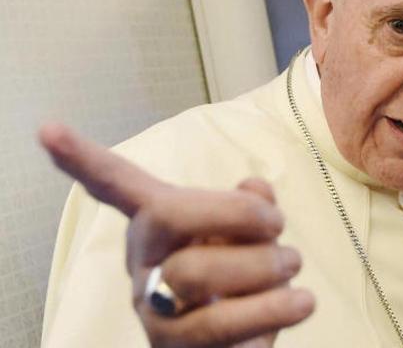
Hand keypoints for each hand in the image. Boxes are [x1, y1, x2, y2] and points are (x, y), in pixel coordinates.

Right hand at [39, 124, 314, 347]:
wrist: (230, 341)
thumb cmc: (236, 272)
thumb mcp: (246, 230)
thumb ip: (251, 204)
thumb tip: (255, 188)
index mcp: (155, 229)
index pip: (118, 190)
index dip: (84, 160)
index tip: (48, 129)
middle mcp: (145, 273)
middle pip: (181, 238)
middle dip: (249, 228)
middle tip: (284, 235)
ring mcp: (159, 319)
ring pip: (205, 293)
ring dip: (269, 275)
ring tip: (295, 270)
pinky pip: (233, 335)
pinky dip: (278, 311)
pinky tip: (299, 303)